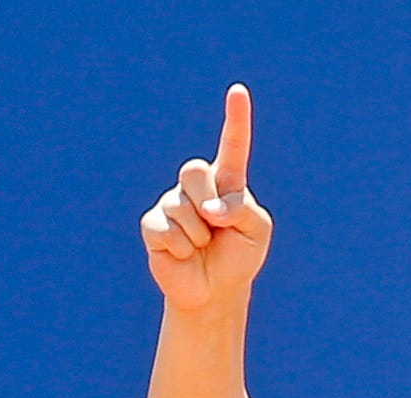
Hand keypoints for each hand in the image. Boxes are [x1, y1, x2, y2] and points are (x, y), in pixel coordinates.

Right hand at [140, 86, 271, 314]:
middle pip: (194, 171)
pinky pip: (167, 230)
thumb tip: (210, 210)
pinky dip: (181, 248)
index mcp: (226, 181)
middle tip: (215, 228)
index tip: (238, 92)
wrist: (214, 292)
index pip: (232, 145)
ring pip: (183, 207)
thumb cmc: (238, 258)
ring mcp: (172, 203)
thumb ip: (242, 210)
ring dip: (198, 235)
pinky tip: (184, 254)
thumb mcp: (256, 232)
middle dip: (208, 203)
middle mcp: (197, 186)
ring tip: (201, 246)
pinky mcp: (154, 226)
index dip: (236, 119)